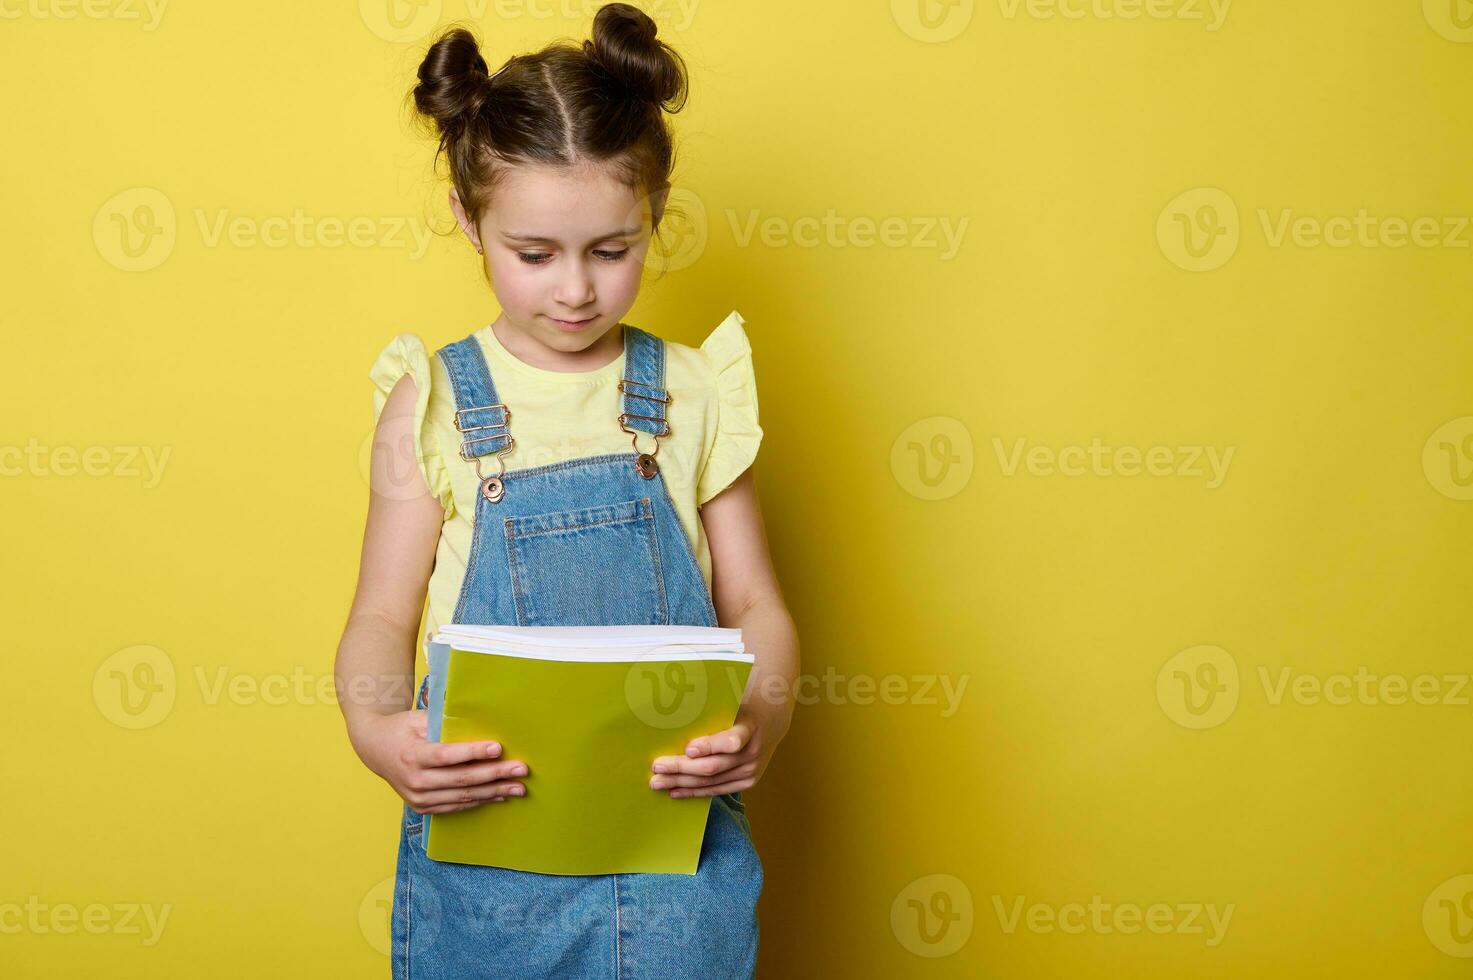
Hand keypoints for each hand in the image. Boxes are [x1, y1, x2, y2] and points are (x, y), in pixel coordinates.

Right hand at [350, 708, 529, 813]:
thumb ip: (444, 722)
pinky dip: (479, 801)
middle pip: (461, 780)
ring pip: (462, 796)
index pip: (447, 756)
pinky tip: (499, 796)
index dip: (473, 753)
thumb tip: (480, 718)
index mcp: (412, 755)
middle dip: (495, 775)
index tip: (498, 748)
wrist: (374, 748)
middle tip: (521, 770)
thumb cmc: (401, 729)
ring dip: (493, 792)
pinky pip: (456, 806)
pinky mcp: (423, 807)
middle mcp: (415, 780)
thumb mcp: (417, 718)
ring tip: (518, 787)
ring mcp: (418, 798)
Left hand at [648, 708, 772, 798]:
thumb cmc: (740, 711)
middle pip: (713, 766)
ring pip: (711, 781)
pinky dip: (694, 792)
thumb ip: (710, 715)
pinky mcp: (747, 782)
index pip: (732, 740)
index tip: (688, 748)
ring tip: (658, 782)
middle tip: (658, 766)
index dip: (710, 746)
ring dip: (682, 783)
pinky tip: (675, 791)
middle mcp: (752, 752)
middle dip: (682, 768)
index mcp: (749, 727)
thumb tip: (672, 722)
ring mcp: (751, 770)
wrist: (769, 723)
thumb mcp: (732, 706)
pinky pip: (717, 790)